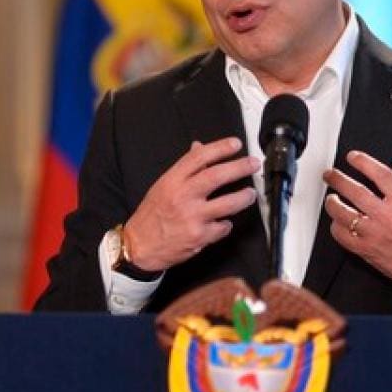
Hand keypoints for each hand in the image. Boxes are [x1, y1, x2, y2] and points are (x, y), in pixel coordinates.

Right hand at [124, 137, 259, 271]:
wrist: (139, 246)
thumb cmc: (151, 215)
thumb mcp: (163, 186)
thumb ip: (184, 169)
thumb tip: (199, 148)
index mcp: (172, 181)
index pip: (199, 157)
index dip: (220, 148)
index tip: (235, 144)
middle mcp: (182, 196)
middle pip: (216, 176)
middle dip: (239, 167)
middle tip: (253, 164)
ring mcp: (192, 217)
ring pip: (227, 203)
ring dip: (244, 197)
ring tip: (250, 193)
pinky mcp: (199, 237)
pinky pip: (223, 227)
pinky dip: (227, 224)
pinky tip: (224, 222)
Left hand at [323, 150, 391, 299]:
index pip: (381, 175)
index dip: (364, 162)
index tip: (353, 157)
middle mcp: (388, 218)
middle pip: (356, 192)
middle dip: (338, 179)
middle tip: (330, 174)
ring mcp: (375, 236)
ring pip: (344, 214)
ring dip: (332, 203)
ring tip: (331, 197)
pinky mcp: (366, 251)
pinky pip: (343, 236)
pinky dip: (336, 226)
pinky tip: (338, 220)